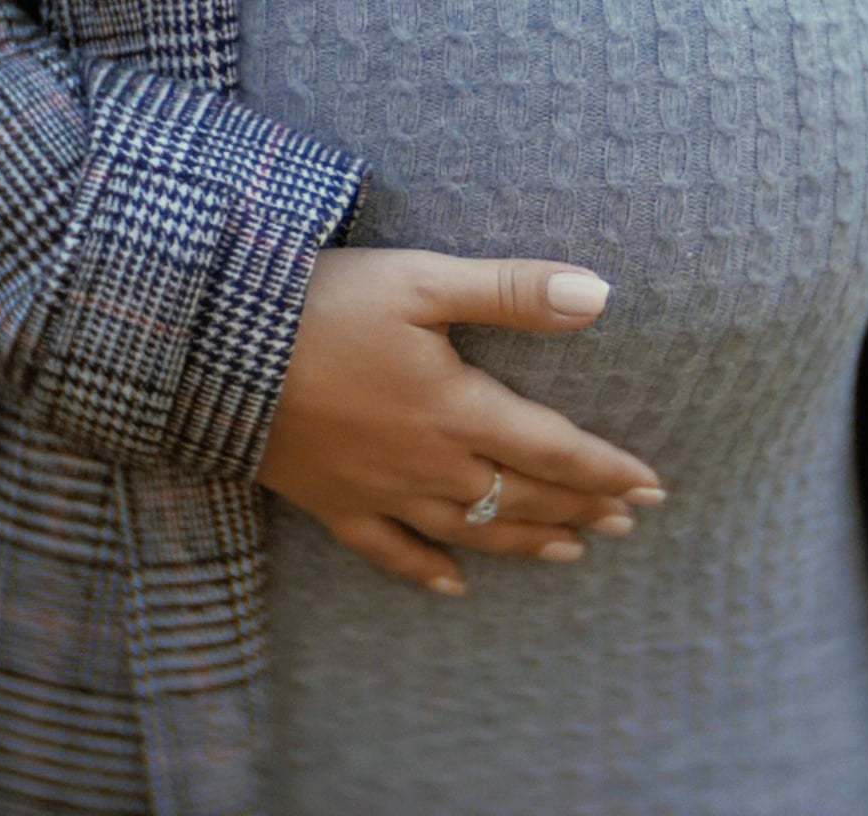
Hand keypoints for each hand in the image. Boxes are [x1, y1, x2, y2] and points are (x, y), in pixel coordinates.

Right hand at [254, 247, 665, 597]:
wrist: (214, 351)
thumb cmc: (321, 305)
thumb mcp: (420, 280)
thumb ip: (512, 291)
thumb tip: (599, 294)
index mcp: (457, 409)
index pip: (553, 450)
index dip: (607, 470)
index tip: (653, 487)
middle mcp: (429, 464)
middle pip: (522, 498)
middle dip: (581, 509)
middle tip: (627, 521)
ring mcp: (380, 492)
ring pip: (470, 531)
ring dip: (527, 542)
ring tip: (572, 551)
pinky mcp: (332, 502)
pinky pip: (390, 553)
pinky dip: (428, 572)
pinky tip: (456, 587)